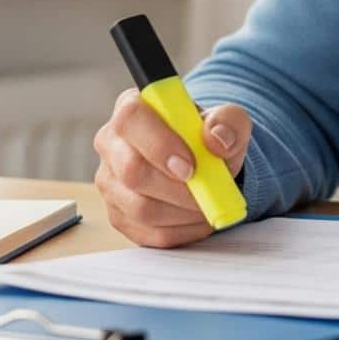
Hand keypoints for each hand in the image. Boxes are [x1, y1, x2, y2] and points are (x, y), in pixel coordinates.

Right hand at [93, 87, 251, 247]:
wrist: (203, 163)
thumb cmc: (207, 136)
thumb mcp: (228, 119)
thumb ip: (228, 121)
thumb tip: (217, 139)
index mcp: (132, 107)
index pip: (131, 119)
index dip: (159, 145)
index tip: (190, 166)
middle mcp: (112, 142)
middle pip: (131, 170)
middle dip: (176, 187)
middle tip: (207, 189)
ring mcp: (110, 181)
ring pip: (139, 207)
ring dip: (182, 211)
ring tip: (208, 203)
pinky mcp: (118, 214)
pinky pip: (146, 233)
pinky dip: (180, 230)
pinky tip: (198, 218)